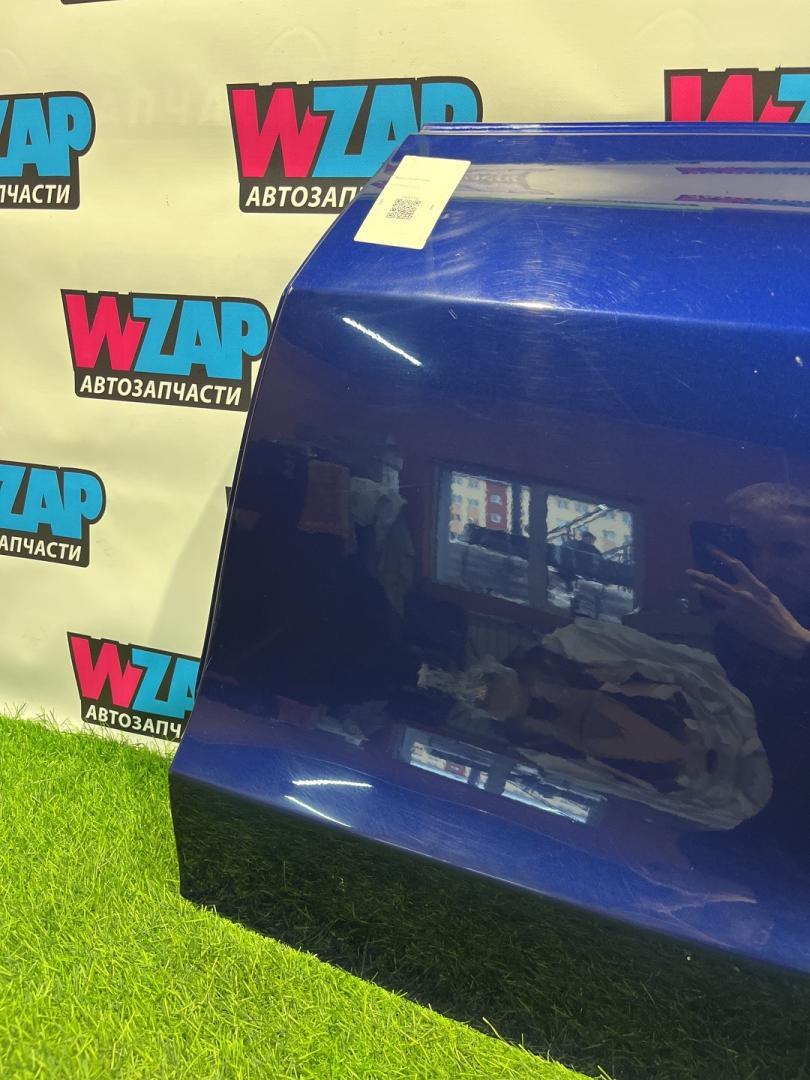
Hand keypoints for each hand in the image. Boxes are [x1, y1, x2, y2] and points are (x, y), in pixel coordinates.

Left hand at [686, 548, 809, 659]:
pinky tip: (697, 608)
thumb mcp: (769, 595)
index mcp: (754, 584)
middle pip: (715, 580)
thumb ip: (754, 586)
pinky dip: (704, 610)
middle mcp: (742, 592)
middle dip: (700, 575)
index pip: (735, 565)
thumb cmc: (779, 615)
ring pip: (710, 593)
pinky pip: (713, 612)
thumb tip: (742, 581)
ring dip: (698, 588)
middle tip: (688, 571)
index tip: (709, 548)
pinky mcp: (730, 619)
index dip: (720, 555)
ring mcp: (734, 605)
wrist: (782, 635)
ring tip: (690, 583)